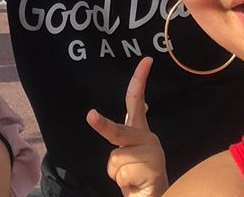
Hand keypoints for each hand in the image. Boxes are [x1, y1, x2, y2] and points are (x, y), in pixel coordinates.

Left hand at [87, 58, 167, 196]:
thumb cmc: (137, 175)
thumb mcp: (133, 149)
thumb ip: (133, 128)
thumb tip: (146, 103)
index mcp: (141, 131)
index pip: (137, 100)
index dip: (140, 78)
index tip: (147, 59)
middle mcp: (149, 137)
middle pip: (118, 131)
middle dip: (102, 124)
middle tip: (90, 115)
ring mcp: (153, 153)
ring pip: (114, 158)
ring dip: (116, 173)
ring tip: (130, 178)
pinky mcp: (152, 170)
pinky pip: (122, 173)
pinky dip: (124, 183)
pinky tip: (136, 185)